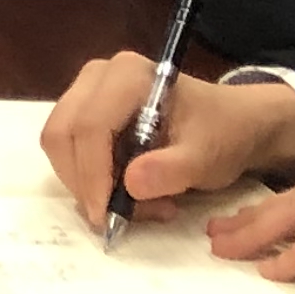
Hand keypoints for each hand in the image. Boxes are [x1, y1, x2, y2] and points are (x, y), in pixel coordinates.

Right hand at [38, 56, 294, 227]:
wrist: (234, 123)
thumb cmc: (223, 134)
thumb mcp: (208, 156)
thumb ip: (173, 169)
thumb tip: (130, 184)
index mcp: (127, 75)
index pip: (90, 126)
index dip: (92, 174)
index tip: (106, 218)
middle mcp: (97, 76)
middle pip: (62, 133)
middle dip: (86, 182)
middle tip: (125, 216)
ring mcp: (86, 91)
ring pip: (60, 144)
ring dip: (88, 184)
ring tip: (139, 205)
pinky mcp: (85, 110)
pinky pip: (70, 149)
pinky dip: (91, 179)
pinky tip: (130, 191)